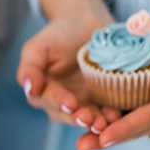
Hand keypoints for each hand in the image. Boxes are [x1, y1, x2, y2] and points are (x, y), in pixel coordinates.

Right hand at [17, 11, 120, 134]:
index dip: (59, 101)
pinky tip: (120, 116)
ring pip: (88, 118)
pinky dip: (114, 116)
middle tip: (89, 119)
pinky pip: (108, 112)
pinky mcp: (104, 101)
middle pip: (67, 114)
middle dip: (79, 118)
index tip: (70, 103)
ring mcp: (84, 103)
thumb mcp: (39, 46)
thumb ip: (30, 67)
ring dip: (97, 123)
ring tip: (106, 122)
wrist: (87, 26)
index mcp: (42, 90)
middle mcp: (61, 102)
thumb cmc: (59, 35)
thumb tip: (28, 88)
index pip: (48, 98)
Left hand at [77, 12, 149, 149]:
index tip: (103, 138)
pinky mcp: (142, 89)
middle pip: (131, 126)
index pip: (147, 120)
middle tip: (81, 147)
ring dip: (101, 128)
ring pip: (123, 118)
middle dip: (107, 138)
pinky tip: (84, 114)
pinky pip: (121, 102)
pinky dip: (104, 109)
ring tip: (79, 139)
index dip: (125, 129)